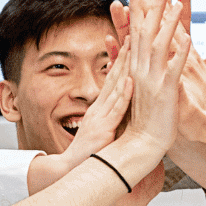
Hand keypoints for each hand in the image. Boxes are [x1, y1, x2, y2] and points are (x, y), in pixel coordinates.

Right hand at [66, 41, 132, 155]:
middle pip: (113, 77)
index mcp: (99, 109)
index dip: (121, 61)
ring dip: (125, 67)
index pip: (111, 80)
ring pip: (116, 87)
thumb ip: (109, 121)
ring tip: (134, 48)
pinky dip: (125, 94)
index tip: (130, 44)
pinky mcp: (104, 129)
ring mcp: (100, 117)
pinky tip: (132, 80)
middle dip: (124, 55)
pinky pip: (117, 109)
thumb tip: (119, 114)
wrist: (70, 170)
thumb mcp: (100, 133)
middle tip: (134, 35)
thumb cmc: (89, 156)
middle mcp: (98, 109)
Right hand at [121, 0, 187, 152]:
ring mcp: (152, 80)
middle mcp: (141, 69)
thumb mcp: (140, 88)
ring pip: (160, 44)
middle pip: (145, 31)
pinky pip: (175, 69)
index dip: (139, 8)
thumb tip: (134, 51)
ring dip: (168, 22)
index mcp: (136, 67)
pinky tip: (188, 38)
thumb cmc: (144, 119)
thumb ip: (137, 68)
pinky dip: (181, 53)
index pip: (136, 31)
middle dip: (151, 5)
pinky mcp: (166, 93)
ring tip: (175, 2)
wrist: (140, 145)